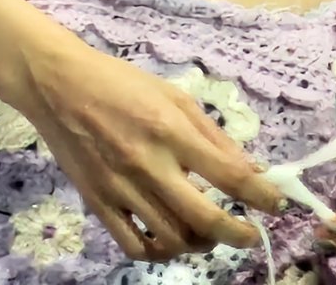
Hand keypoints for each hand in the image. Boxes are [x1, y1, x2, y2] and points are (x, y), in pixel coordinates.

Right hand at [14, 35, 292, 260]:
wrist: (58, 85)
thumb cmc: (120, 82)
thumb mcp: (172, 94)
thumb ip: (212, 134)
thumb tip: (250, 169)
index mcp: (170, 130)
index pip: (229, 174)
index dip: (261, 195)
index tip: (277, 203)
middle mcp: (149, 164)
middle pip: (205, 218)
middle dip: (238, 233)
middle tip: (250, 234)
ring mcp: (122, 188)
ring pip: (173, 238)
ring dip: (200, 242)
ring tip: (207, 232)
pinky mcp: (98, 203)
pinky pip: (135, 246)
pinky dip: (158, 252)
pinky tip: (168, 239)